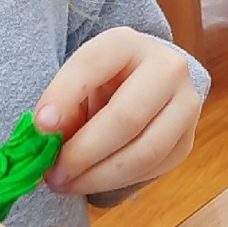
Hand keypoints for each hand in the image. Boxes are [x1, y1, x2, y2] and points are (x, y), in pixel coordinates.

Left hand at [36, 29, 201, 196]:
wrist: (145, 87)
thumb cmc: (103, 84)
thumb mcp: (78, 82)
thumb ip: (63, 106)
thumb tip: (47, 140)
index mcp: (128, 43)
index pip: (93, 64)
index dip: (64, 95)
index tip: (40, 127)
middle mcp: (167, 69)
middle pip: (126, 117)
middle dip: (84, 152)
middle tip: (53, 173)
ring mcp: (186, 105)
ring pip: (144, 152)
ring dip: (99, 176)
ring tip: (67, 183)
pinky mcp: (187, 141)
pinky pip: (152, 170)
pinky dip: (116, 182)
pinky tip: (92, 181)